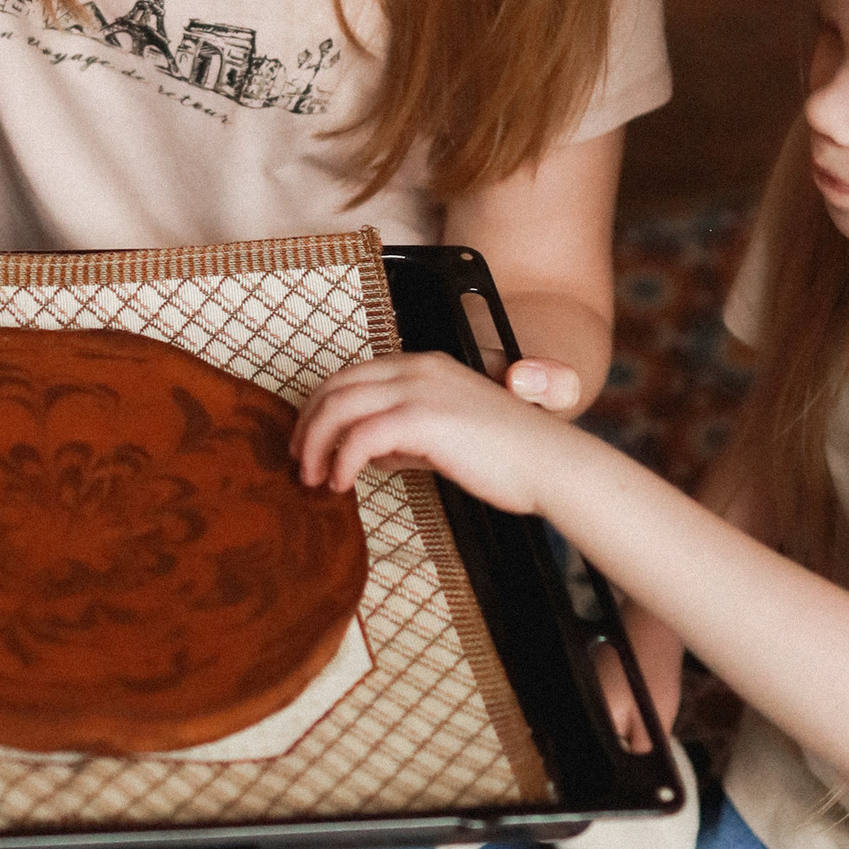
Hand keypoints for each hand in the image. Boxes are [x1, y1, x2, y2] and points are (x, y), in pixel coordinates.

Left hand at [292, 348, 578, 512]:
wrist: (549, 464)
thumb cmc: (507, 457)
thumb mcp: (446, 437)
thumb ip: (405, 439)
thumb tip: (369, 456)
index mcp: (423, 365)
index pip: (352, 375)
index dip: (321, 408)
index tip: (309, 442)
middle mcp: (417, 367)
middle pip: (336, 386)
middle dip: (308, 424)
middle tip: (299, 462)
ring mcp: (419, 389)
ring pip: (340, 406)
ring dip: (317, 444)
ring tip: (312, 478)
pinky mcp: (422, 418)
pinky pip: (361, 436)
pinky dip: (342, 461)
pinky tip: (342, 484)